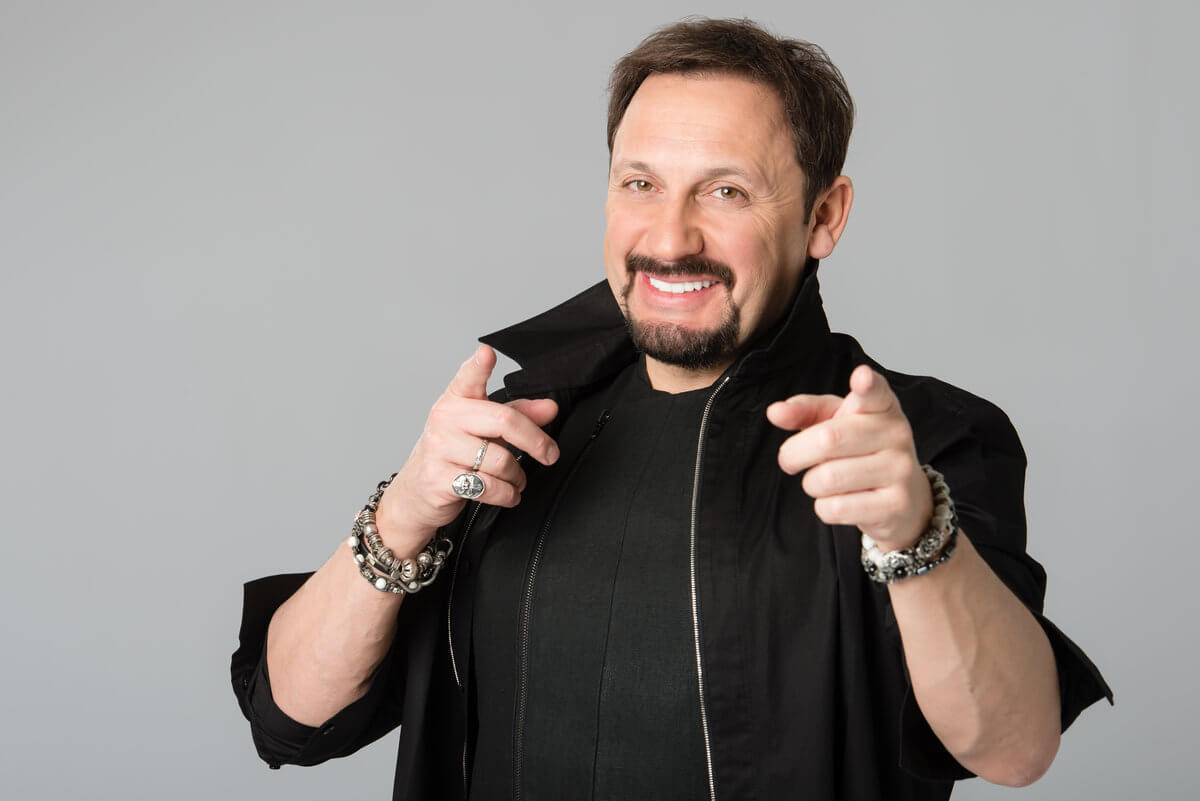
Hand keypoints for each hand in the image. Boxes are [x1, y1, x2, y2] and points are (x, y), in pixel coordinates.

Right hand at [375, 344, 559, 555]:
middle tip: (549, 454)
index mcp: (456, 400)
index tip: (487, 354)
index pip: (468, 377)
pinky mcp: (439, 479)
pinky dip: (507, 494)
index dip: (479, 366)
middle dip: (536, 442)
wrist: (415, 494)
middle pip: (504, 420)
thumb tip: (549, 408)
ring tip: (515, 479)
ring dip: (517, 476)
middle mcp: (445, 419)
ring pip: (500, 461)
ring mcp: (439, 449)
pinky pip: (489, 486)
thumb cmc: (454, 455)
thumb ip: (517, 416)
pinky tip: (508, 493)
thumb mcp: (484, 430)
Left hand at [765, 364, 931, 550]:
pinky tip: (840, 501)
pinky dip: (824, 508)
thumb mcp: (834, 423)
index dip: (866, 384)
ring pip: (827, 478)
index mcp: (881, 407)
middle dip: (794, 454)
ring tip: (823, 481)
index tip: (861, 377)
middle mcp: (896, 434)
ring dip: (811, 484)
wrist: (904, 498)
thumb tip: (775, 411)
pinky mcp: (896, 505)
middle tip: (790, 460)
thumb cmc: (860, 451)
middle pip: (826, 440)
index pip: (875, 392)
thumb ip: (804, 411)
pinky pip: (836, 508)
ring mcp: (900, 470)